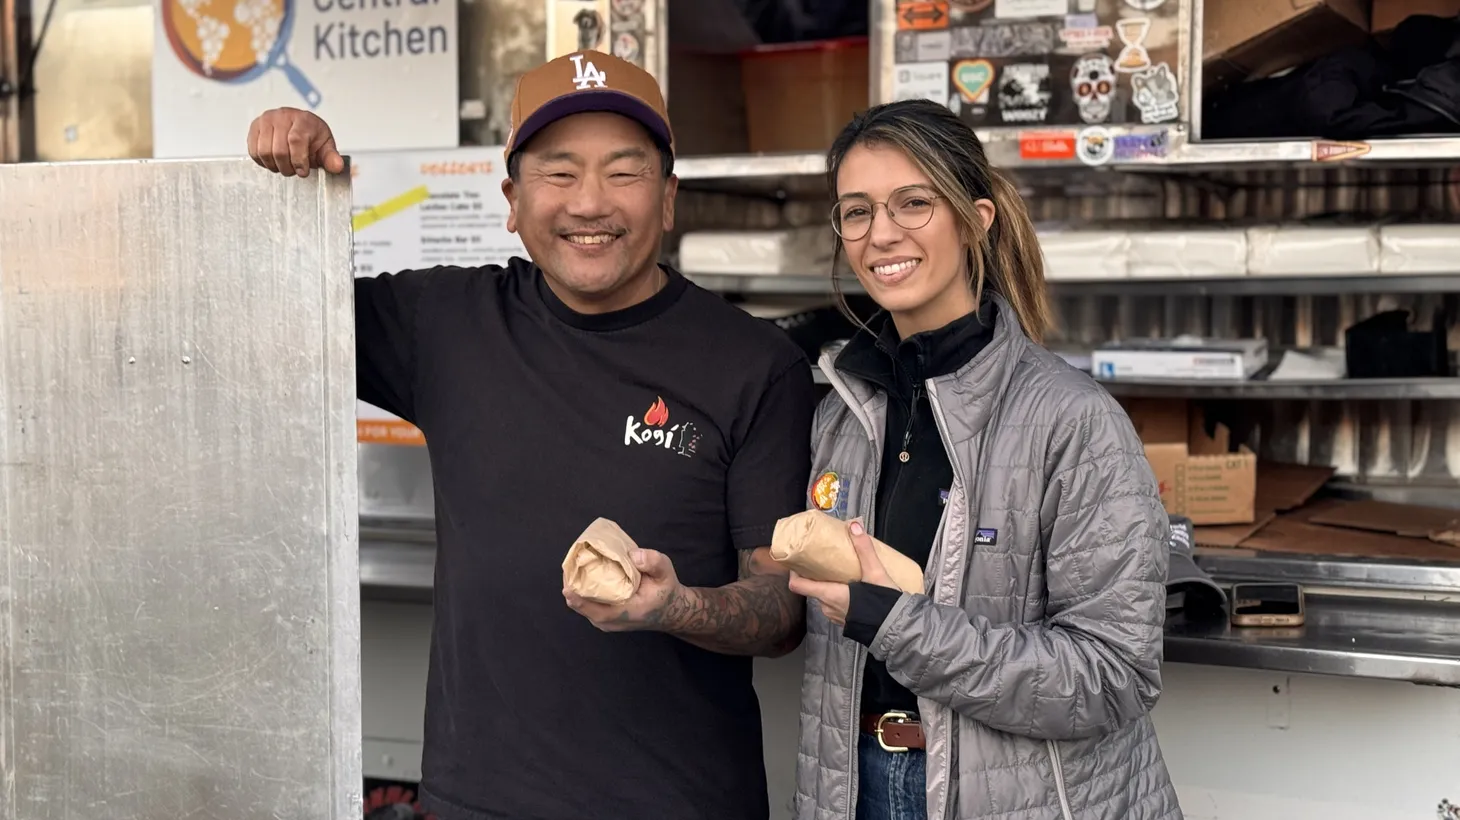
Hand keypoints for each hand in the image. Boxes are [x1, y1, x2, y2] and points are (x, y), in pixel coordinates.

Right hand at [246, 107, 344, 177]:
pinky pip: (253, 151)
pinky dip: (263, 162)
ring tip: (285, 165)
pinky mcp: (254, 127)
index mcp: (303, 119)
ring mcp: (266, 120)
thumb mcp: (326, 147)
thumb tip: (337, 166)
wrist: (300, 127)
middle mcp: (282, 116)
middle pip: (278, 150)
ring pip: (264, 152)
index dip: (299, 160)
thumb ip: (331, 158)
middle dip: (287, 167)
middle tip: (294, 170)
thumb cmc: (313, 137)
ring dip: (275, 166)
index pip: (296, 140)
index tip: (303, 172)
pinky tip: (274, 161)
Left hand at [564, 547, 685, 631]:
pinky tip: (581, 576)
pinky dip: (581, 592)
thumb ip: (653, 562)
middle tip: (570, 563)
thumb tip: (632, 555)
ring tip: (573, 567)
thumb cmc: (665, 591)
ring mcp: (607, 623)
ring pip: (582, 607)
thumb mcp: (666, 572)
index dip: (579, 597)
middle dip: (572, 586)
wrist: (670, 611)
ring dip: (575, 589)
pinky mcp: (605, 619)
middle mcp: (613, 622)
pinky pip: (587, 606)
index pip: (596, 610)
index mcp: (627, 612)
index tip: (568, 582)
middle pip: (582, 607)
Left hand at [787, 520, 895, 625]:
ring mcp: (835, 617)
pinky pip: (835, 606)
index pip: (798, 585)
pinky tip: (851, 587)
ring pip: (824, 597)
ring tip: (840, 571)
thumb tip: (854, 526)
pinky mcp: (846, 622)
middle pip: (812, 588)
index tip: (797, 561)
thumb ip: (864, 549)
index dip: (794, 573)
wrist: (897, 628)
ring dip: (828, 585)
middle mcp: (827, 607)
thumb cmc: (882, 602)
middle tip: (825, 560)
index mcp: (829, 595)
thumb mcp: (875, 572)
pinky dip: (838, 596)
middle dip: (816, 575)